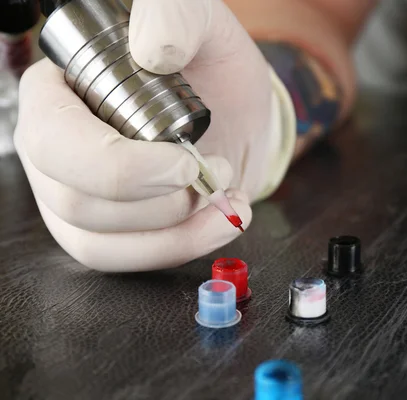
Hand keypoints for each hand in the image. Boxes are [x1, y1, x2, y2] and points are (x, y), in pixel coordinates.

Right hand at [14, 0, 277, 271]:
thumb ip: (175, 17)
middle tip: (212, 173)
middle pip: (76, 202)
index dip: (119, 168)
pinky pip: (127, 260)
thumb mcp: (200, 23)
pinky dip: (180, 249)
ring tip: (224, 198)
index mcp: (59, 94)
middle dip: (158, 203)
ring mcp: (77, 196)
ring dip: (174, 231)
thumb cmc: (207, 64)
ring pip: (99, 243)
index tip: (183, 164)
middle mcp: (57, 152)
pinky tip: (220, 223)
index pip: (55, 142)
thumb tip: (152, 50)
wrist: (234, 108)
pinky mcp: (110, 229)